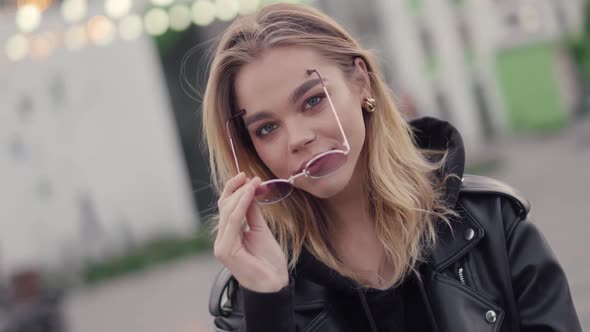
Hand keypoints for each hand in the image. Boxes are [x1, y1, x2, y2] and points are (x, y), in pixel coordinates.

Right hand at [214, 173, 288, 292]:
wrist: (274, 283)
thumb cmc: (268, 261)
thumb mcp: (260, 230)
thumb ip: (252, 213)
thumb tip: (250, 192)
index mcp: (229, 235)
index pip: (226, 208)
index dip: (234, 190)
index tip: (246, 177)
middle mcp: (221, 239)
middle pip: (225, 207)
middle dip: (237, 189)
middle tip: (252, 178)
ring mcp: (221, 245)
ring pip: (228, 212)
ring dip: (242, 194)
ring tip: (254, 183)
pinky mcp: (226, 250)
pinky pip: (234, 222)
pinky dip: (242, 205)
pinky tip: (250, 194)